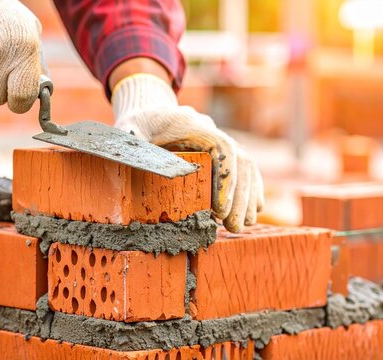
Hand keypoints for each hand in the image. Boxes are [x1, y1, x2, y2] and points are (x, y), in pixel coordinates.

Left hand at [112, 73, 263, 231]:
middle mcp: (212, 130)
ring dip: (248, 197)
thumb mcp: (129, 131)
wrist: (148, 111)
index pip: (221, 148)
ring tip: (244, 224)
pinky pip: (245, 169)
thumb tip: (139, 162)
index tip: (220, 209)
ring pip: (246, 166)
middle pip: (240, 160)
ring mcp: (219, 140)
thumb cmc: (137, 124)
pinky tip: (252, 212)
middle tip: (234, 226)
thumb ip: (134, 144)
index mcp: (192, 124)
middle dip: (240, 196)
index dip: (225, 179)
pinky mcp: (221, 152)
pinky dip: (250, 190)